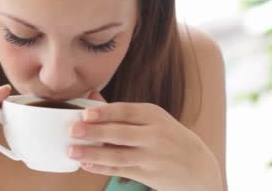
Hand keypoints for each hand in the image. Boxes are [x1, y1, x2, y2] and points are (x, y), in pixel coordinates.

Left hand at [68, 100, 222, 190]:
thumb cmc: (168, 137)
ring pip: (118, 155)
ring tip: (72, 151)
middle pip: (121, 133)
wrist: (199, 168)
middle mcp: (155, 135)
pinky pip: (121, 171)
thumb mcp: (152, 119)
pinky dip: (102, 168)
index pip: (126, 111)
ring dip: (93, 153)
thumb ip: (121, 111)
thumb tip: (91, 95)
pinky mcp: (150, 175)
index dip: (105, 112)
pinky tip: (86, 164)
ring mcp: (153, 157)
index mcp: (153, 115)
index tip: (85, 113)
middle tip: (72, 130)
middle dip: (94, 132)